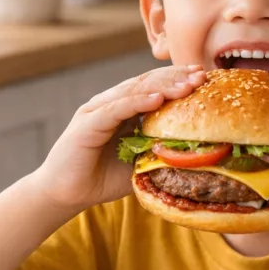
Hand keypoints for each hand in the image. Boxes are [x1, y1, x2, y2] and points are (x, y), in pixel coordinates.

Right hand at [31, 65, 205, 212]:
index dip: (177, 79)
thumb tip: (195, 151)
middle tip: (200, 75)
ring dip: (162, 86)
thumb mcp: (139, 162)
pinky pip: (115, 110)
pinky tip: (157, 99)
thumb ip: (159, 151)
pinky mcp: (87, 125)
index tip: (202, 76)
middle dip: (175, 78)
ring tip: (186, 85)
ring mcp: (97, 111)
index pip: (154, 86)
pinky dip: (137, 103)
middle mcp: (110, 104)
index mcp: (123, 109)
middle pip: (146, 82)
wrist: (66, 194)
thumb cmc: (102, 178)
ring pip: (133, 91)